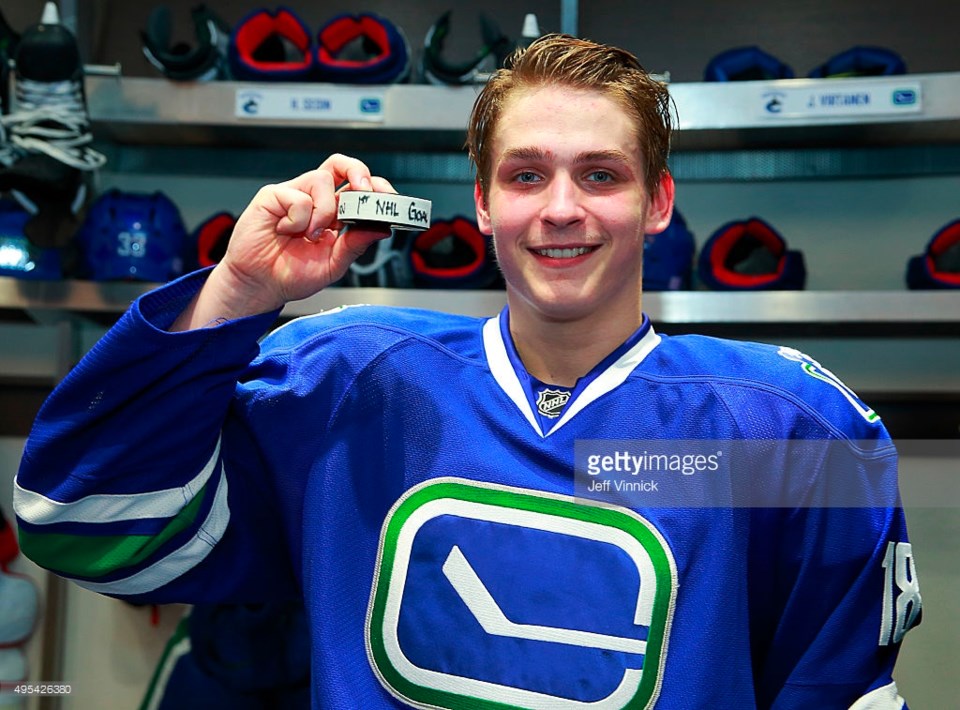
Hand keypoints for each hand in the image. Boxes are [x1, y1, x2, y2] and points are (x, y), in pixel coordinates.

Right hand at [173, 154, 395, 329]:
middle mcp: (315, 199)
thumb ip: (356, 245)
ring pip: (322, 180)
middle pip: (340, 165)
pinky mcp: (272, 196)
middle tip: (365, 192)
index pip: (358, 187)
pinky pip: (297, 196)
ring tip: (311, 235)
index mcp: (333, 213)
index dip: (375, 187)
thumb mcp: (333, 265)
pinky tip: (287, 231)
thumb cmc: (291, 274)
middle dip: (358, 171)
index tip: (389, 200)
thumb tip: (382, 228)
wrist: (260, 286)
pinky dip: (299, 219)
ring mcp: (293, 194)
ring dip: (324, 211)